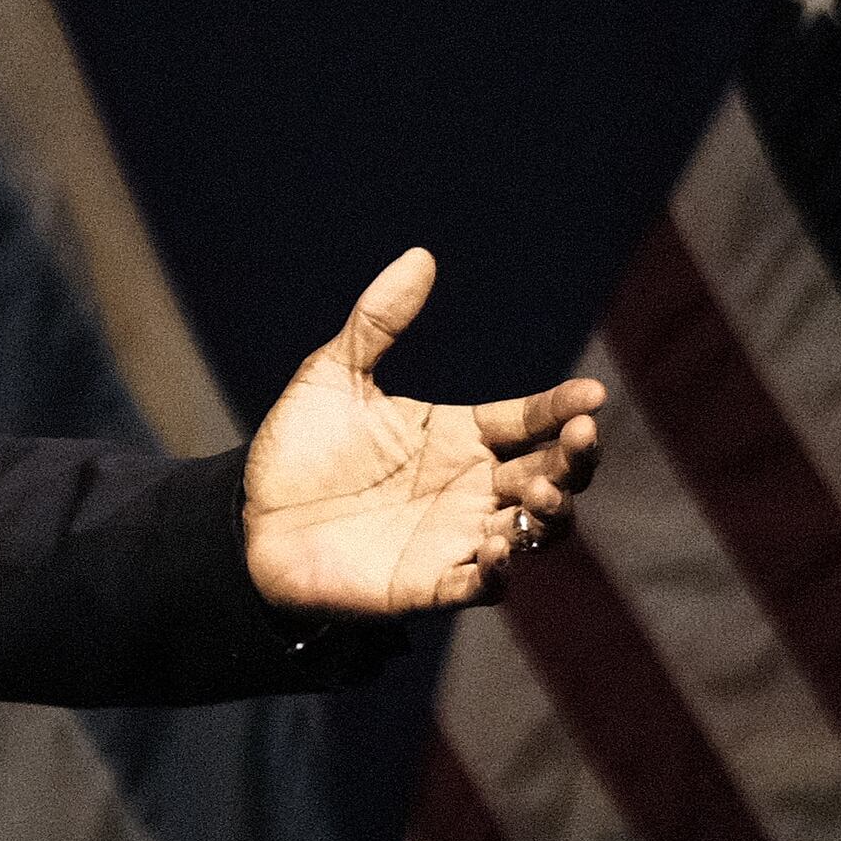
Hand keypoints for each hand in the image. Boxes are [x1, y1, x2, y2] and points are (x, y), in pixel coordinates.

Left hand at [240, 249, 606, 616]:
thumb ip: (377, 321)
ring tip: (540, 493)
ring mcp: (456, 536)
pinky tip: (494, 550)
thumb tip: (420, 255)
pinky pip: (480, 585)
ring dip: (549, 513)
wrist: (249, 521)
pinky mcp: (430, 584)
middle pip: (550, 472)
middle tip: (579, 439)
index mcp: (461, 435)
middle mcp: (472, 485)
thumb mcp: (333, 376)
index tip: (591, 395)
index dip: (563, 407)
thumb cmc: (299, 449)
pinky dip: (497, 571)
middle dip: (574, 459)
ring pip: (533, 529)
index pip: (530, 418)